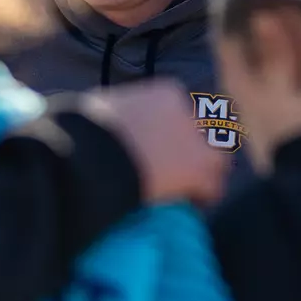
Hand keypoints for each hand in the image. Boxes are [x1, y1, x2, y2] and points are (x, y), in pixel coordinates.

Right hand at [83, 79, 228, 206]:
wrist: (91, 149)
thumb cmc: (85, 128)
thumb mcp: (105, 109)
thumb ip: (121, 115)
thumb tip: (111, 125)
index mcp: (166, 93)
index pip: (186, 115)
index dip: (178, 137)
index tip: (165, 152)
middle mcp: (188, 113)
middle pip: (206, 137)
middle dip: (195, 155)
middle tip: (180, 174)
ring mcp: (196, 141)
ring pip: (215, 163)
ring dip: (203, 179)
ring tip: (189, 195)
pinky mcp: (198, 169)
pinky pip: (212, 189)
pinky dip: (202, 199)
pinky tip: (189, 207)